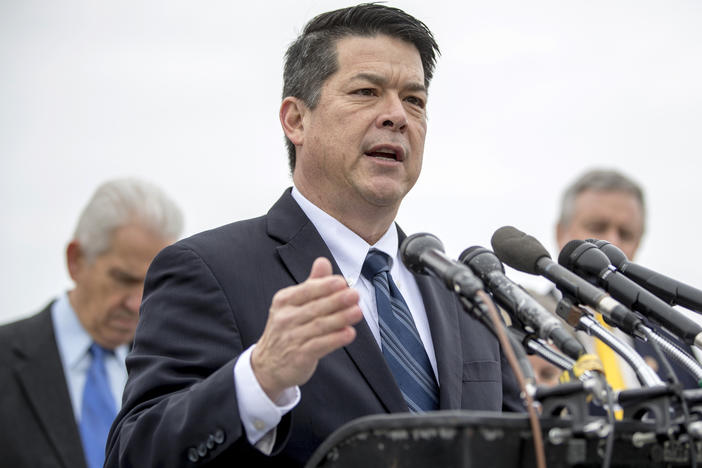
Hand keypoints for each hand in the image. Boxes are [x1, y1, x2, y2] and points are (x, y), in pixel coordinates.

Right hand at [251, 257, 362, 400]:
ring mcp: (291, 338)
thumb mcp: (294, 304)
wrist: (267, 365)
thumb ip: (312, 284)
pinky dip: (336, 339)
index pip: (306, 290)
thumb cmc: (286, 330)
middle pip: (315, 307)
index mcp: (284, 301)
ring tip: (357, 312)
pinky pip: (320, 345)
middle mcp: (285, 318)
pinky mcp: (299, 356)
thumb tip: (323, 261)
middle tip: (354, 295)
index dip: (325, 286)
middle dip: (337, 300)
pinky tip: (349, 333)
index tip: (342, 282)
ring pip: (319, 326)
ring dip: (341, 318)